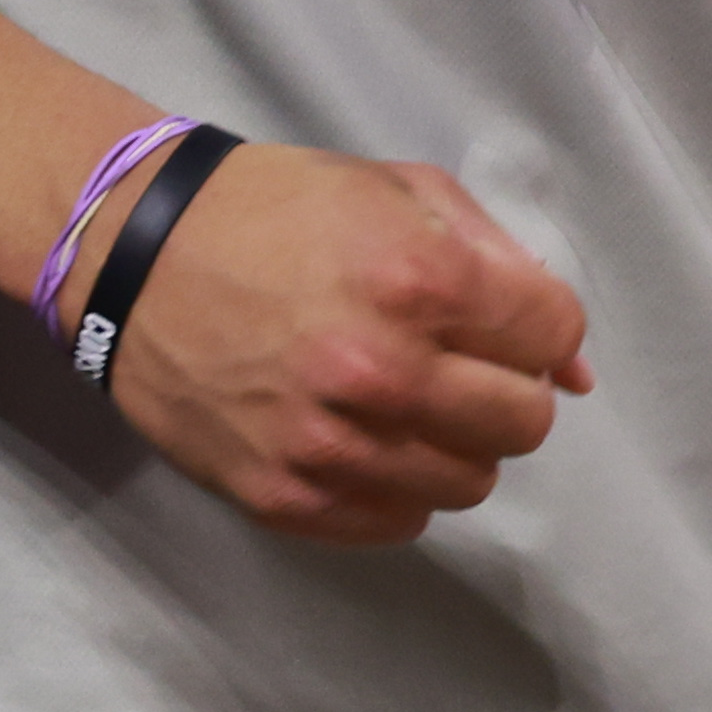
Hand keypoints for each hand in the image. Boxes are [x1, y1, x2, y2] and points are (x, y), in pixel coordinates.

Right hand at [68, 139, 592, 543]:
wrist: (134, 253)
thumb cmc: (273, 208)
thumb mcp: (392, 188)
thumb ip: (499, 259)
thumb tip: (576, 366)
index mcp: (417, 277)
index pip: (552, 333)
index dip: (540, 324)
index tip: (506, 320)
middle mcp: (380, 369)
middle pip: (524, 421)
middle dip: (510, 387)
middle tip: (460, 363)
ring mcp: (330, 445)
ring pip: (470, 482)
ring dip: (457, 442)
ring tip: (408, 401)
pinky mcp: (285, 497)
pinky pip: (399, 523)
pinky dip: (400, 487)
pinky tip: (365, 438)